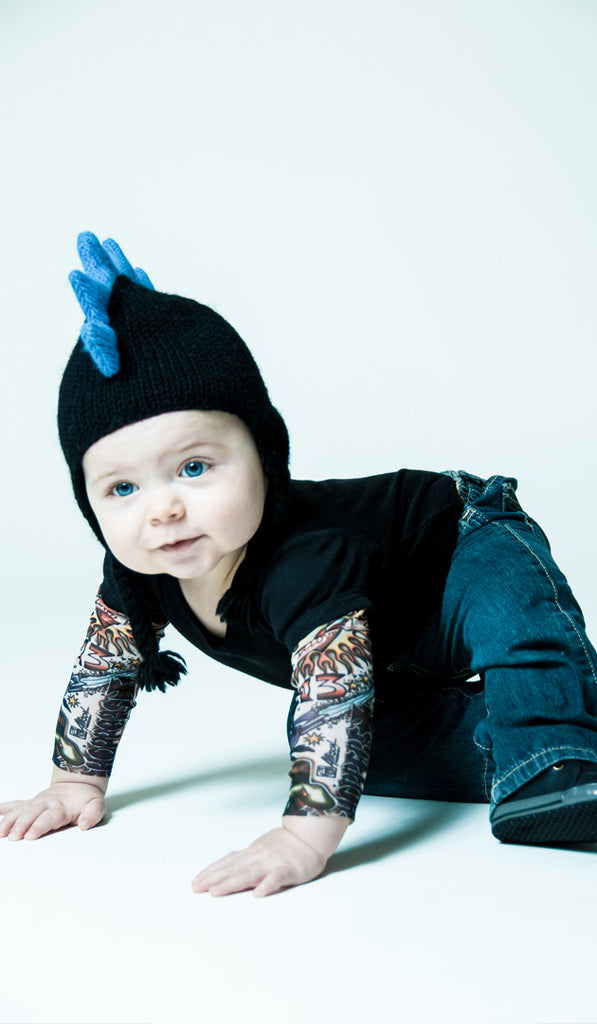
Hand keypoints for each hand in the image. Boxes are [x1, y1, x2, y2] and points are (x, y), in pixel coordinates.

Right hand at [0, 782, 105, 840]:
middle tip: (12, 838)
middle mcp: (46, 803)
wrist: (78, 782)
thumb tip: (85, 824)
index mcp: (61, 807)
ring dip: (9, 820)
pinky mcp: (30, 803)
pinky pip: (14, 805)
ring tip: (0, 832)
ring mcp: (36, 803)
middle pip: (30, 814)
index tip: (30, 835)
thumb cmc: (86, 798)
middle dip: (21, 825)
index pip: (49, 817)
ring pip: (19, 810)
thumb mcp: (97, 805)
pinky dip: (3, 809)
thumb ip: (92, 814)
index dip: (39, 826)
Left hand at [192, 825, 326, 897]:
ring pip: (249, 873)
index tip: (195, 882)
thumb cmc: (286, 844)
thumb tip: (227, 861)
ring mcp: (273, 863)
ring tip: (216, 892)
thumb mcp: (261, 847)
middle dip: (213, 879)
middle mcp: (258, 857)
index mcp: (251, 853)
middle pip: (233, 869)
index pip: (227, 863)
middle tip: (196, 888)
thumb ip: (245, 857)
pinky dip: (268, 885)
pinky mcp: (289, 870)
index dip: (211, 872)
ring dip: (231, 883)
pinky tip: (258, 894)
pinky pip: (277, 878)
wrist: (310, 835)